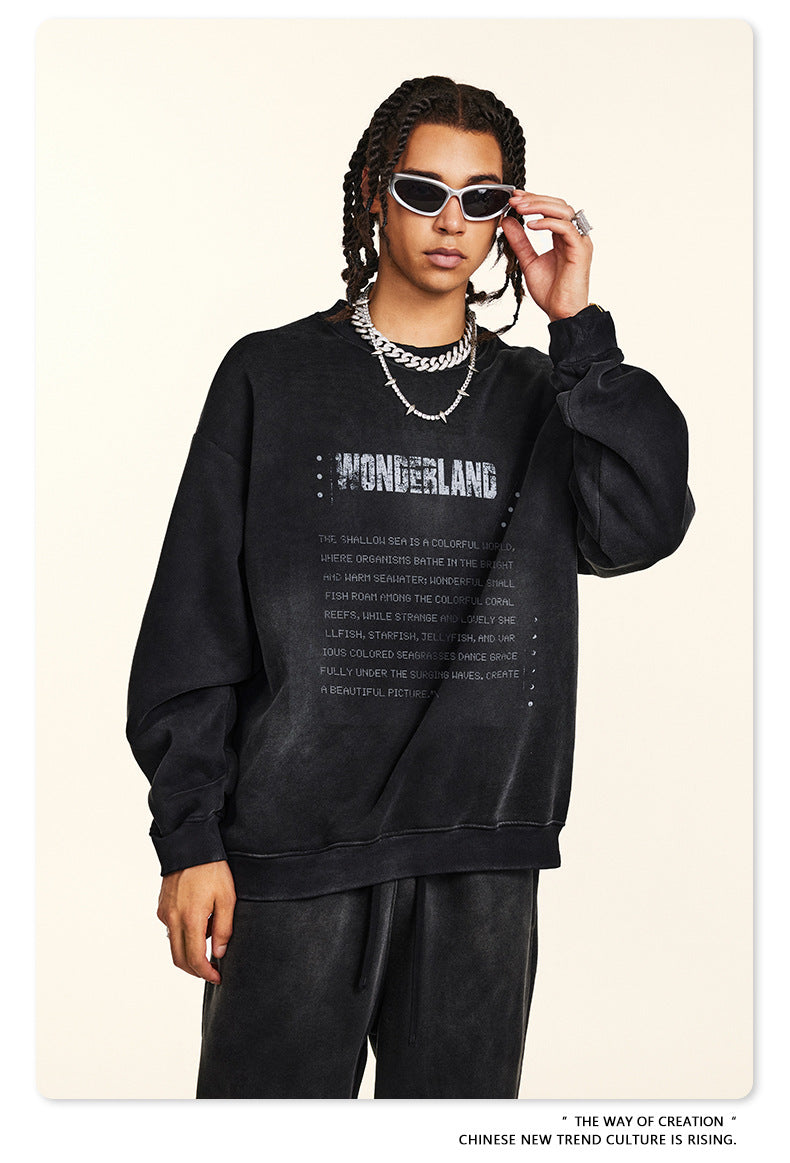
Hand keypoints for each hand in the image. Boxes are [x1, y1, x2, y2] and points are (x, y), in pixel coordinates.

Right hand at [157, 860, 235, 983]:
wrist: (190, 845)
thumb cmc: (212, 869)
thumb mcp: (227, 898)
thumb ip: (223, 928)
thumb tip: (219, 953)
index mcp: (191, 919)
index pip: (194, 959)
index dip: (206, 973)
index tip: (217, 977)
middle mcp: (173, 919)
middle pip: (179, 959)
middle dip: (195, 971)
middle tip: (212, 971)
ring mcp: (165, 913)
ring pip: (173, 945)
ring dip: (188, 954)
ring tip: (209, 945)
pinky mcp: (162, 907)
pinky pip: (170, 930)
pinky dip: (182, 937)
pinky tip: (199, 927)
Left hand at [501, 191, 592, 321]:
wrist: (561, 313)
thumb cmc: (551, 291)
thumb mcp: (528, 262)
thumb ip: (520, 242)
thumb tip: (507, 221)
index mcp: (563, 237)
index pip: (551, 209)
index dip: (533, 200)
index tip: (514, 197)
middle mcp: (574, 235)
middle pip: (558, 204)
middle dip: (535, 199)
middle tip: (514, 199)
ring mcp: (579, 241)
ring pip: (564, 211)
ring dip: (540, 206)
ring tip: (520, 208)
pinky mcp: (580, 250)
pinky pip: (566, 228)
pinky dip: (548, 223)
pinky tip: (531, 225)